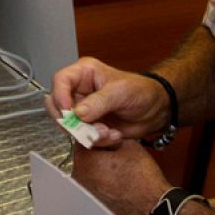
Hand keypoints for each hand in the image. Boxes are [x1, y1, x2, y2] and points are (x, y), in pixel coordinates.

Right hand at [45, 57, 168, 147]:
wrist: (155, 110)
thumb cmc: (141, 91)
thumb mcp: (121, 92)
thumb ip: (99, 102)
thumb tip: (77, 113)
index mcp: (84, 74)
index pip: (61, 80)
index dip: (59, 96)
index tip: (67, 112)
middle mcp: (79, 91)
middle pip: (58, 106)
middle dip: (72, 121)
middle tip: (88, 129)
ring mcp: (83, 110)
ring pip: (69, 125)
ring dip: (87, 133)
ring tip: (108, 132)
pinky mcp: (89, 126)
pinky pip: (83, 137)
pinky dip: (97, 141)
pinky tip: (114, 135)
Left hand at [71, 140, 170, 214]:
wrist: (151, 207)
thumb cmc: (140, 177)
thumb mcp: (128, 144)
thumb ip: (111, 136)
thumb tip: (109, 137)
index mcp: (84, 161)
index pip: (81, 136)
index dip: (97, 130)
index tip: (110, 131)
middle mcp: (80, 177)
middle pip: (84, 152)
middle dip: (99, 143)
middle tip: (115, 140)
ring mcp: (88, 189)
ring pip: (90, 164)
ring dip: (103, 156)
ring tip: (120, 153)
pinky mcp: (98, 197)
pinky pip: (97, 176)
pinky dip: (105, 169)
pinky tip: (121, 167)